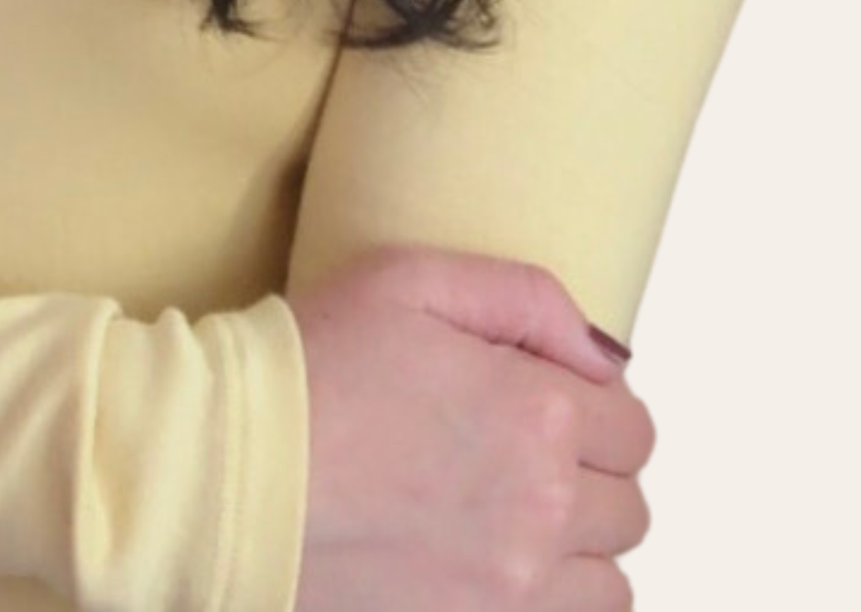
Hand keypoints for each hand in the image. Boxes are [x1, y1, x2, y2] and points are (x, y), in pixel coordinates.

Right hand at [288, 245, 654, 611]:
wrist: (228, 473)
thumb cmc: (310, 369)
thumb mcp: (410, 281)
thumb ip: (526, 299)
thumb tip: (602, 355)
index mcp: (538, 414)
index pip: (632, 425)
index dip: (593, 406)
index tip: (547, 402)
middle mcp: (542, 511)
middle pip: (628, 506)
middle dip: (590, 475)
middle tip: (520, 455)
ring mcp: (511, 593)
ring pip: (609, 585)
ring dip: (578, 551)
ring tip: (510, 520)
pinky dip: (549, 604)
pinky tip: (497, 571)